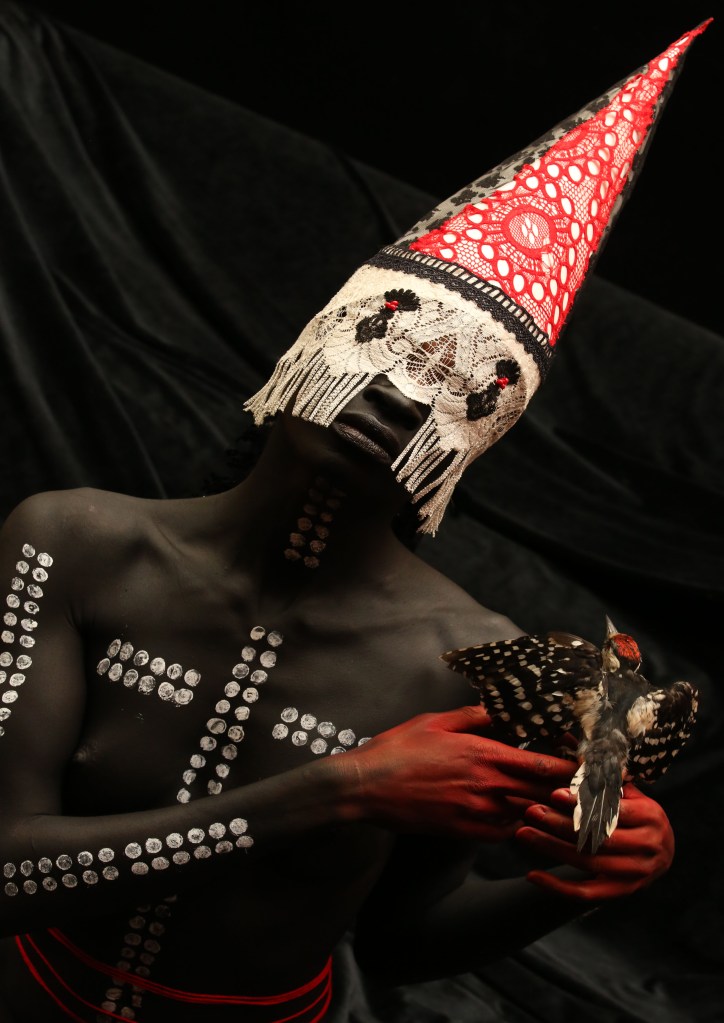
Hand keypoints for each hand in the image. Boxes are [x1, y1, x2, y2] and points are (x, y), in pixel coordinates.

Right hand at [341, 705, 574, 840]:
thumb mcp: (436, 721)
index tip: (586, 765)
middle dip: (567, 792)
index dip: (571, 768)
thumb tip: (499, 710)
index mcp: (484, 755)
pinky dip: (516, 824)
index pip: (544, 765)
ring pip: (528, 815)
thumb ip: (474, 716)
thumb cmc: (398, 749)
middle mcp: (487, 786)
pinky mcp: (464, 832)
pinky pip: (504, 832)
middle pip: (544, 794)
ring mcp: (476, 813)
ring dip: (544, 810)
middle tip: (583, 788)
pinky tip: (518, 815)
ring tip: (560, 804)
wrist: (366, 788)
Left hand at [516, 782, 673, 900]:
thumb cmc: (637, 812)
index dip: (584, 803)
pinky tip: (532, 875)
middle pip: (599, 839)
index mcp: (651, 816)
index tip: (555, 793)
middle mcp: (648, 848)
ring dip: (552, 849)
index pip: (614, 810)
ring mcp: (635, 874)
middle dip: (561, 825)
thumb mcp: (627, 789)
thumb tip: (564, 738)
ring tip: (523, 833)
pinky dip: (557, 886)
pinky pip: (585, 894)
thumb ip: (599, 770)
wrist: (661, 853)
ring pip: (588, 864)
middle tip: (530, 811)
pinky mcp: (619, 893)